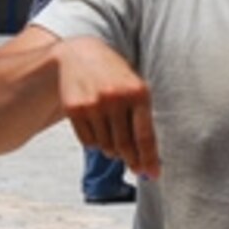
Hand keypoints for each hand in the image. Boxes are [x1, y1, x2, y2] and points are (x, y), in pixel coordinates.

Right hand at [56, 38, 157, 176]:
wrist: (80, 54)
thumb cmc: (114, 75)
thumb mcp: (134, 88)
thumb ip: (141, 119)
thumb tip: (146, 158)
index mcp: (138, 92)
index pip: (145, 136)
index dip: (150, 159)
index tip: (153, 174)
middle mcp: (115, 99)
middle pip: (125, 146)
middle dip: (132, 160)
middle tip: (135, 167)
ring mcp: (93, 105)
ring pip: (106, 146)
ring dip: (113, 151)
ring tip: (114, 138)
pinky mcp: (75, 109)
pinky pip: (89, 142)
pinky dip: (96, 143)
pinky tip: (98, 128)